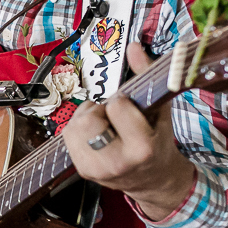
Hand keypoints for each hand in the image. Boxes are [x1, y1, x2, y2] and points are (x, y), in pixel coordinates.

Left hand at [61, 44, 196, 219]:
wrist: (153, 180)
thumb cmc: (158, 142)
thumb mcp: (159, 109)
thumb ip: (146, 76)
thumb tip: (133, 47)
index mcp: (141, 148)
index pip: (116, 106)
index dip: (122, 101)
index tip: (130, 107)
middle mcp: (117, 162)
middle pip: (87, 119)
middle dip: (98, 109)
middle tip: (112, 115)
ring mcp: (96, 169)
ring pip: (73, 127)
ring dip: (86, 118)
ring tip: (105, 124)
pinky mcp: (82, 171)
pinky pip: (68, 136)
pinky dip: (79, 129)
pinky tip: (97, 134)